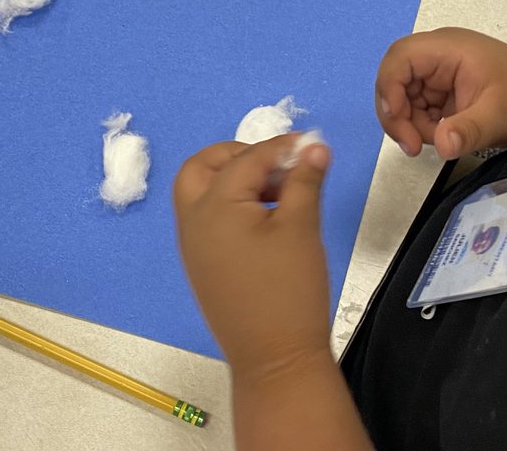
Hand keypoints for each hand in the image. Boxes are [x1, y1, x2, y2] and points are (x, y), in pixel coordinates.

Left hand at [174, 136, 332, 380]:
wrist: (275, 361)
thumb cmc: (288, 290)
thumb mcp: (302, 225)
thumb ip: (305, 178)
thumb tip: (314, 146)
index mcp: (213, 207)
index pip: (246, 159)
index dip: (281, 148)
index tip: (311, 144)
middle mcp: (192, 223)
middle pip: (202, 168)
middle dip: (237, 155)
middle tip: (276, 164)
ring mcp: (193, 247)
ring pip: (201, 193)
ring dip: (233, 179)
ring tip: (279, 191)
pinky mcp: (203, 266)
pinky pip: (207, 219)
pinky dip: (230, 205)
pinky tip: (267, 217)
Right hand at [376, 27, 506, 159]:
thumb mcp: (500, 114)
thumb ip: (468, 129)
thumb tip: (441, 146)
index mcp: (448, 48)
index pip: (400, 57)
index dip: (390, 87)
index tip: (399, 120)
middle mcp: (437, 56)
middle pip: (395, 78)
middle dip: (397, 113)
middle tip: (412, 145)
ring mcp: (438, 72)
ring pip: (403, 96)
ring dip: (411, 124)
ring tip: (440, 140)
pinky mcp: (441, 89)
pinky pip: (417, 107)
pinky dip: (423, 126)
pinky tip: (444, 135)